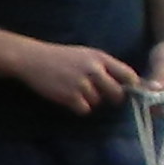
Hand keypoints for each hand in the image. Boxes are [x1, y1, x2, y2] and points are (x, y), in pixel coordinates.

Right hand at [4, 36, 142, 115]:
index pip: (128, 75)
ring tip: (76, 90)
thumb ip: (105, 67)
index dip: (132, 85)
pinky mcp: (69, 96)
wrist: (31, 59)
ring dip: (91, 100)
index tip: (128, 91)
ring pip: (99, 102)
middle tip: (102, 95)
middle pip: (117, 94)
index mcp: (100, 58)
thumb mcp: (86, 54)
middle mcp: (94, 70)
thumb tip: (128, 83)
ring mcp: (82, 84)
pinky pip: (84, 109)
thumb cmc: (61, 57)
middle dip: (113, 98)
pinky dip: (79, 107)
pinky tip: (69, 97)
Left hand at [144, 33, 163, 112]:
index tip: (138, 99)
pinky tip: (145, 100)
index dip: (155, 104)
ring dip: (155, 109)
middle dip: (154, 109)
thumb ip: (158, 75)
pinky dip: (157, 106)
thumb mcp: (162, 58)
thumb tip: (151, 92)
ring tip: (139, 100)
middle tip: (137, 102)